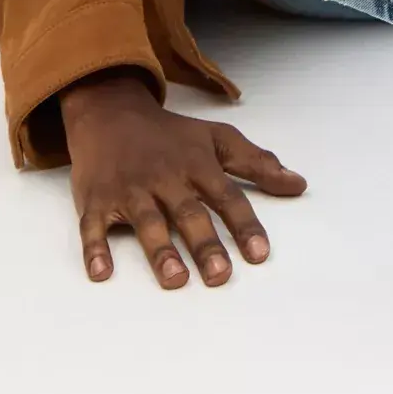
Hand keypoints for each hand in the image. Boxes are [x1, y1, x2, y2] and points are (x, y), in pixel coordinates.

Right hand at [62, 69, 306, 288]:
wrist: (111, 114)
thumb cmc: (171, 135)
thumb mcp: (218, 138)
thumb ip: (258, 163)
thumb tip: (299, 184)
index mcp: (198, 166)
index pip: (227, 198)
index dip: (245, 226)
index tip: (260, 255)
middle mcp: (166, 178)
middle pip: (189, 213)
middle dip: (205, 244)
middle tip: (220, 276)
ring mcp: (129, 190)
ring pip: (147, 222)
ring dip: (160, 251)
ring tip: (175, 279)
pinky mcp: (95, 200)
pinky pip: (92, 226)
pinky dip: (95, 249)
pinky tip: (101, 273)